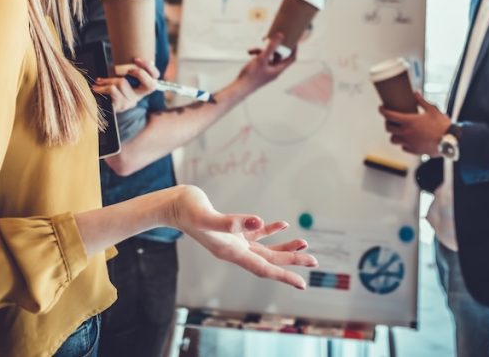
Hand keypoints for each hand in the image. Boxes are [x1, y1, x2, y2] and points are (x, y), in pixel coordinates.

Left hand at [92, 58, 159, 112]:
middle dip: (139, 73)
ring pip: (123, 82)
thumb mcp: (120, 75)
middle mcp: (140, 95)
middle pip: (150, 84)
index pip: (155, 76)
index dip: (148, 66)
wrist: (100, 103)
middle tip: (127, 70)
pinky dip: (102, 87)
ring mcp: (131, 102)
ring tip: (99, 81)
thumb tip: (125, 57)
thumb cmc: (111, 86)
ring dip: (109, 79)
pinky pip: (112, 90)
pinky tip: (97, 87)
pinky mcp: (122, 105)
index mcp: (143, 86)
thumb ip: (126, 68)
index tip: (135, 59)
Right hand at [171, 185, 317, 289]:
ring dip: (285, 246)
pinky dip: (270, 230)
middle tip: (315, 262)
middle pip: (269, 260)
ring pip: (265, 249)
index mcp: (231, 252)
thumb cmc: (188, 210)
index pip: (263, 268)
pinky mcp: (233, 229)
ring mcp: (234, 241)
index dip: (284, 275)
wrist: (173, 205)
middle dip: (292, 261)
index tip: (302, 283)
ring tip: (305, 244)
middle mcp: (234, 250)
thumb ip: (231, 221)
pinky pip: (256, 234)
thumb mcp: (207, 216)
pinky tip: (282, 224)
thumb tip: (257, 221)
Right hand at [237, 32, 295, 92]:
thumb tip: (281, 36)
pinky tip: (250, 53)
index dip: (294, 49)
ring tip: (251, 50)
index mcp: (278, 70)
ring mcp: (267, 70)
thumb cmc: (251, 76)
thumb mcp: (261, 59)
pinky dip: (257, 55)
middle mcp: (274, 70)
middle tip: (271, 39)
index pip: (291, 58)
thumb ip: (271, 47)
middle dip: (274, 47)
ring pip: (268, 56)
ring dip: (261, 51)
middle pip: (279, 56)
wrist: (240, 88)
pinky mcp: (260, 70)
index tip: (293, 40)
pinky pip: (262, 59)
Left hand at [379, 91, 449, 156]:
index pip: (389, 115)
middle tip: (390, 120)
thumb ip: (422, 101)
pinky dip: (403, 143)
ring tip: (397, 131)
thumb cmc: (442, 125)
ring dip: (394, 135)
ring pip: (393, 140)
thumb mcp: (432, 109)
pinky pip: (403, 147)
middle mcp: (406, 133)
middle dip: (387, 123)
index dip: (382, 111)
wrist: (449, 141)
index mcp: (409, 121)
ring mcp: (409, 143)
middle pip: (388, 128)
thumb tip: (415, 93)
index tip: (381, 108)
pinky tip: (407, 139)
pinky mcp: (414, 150)